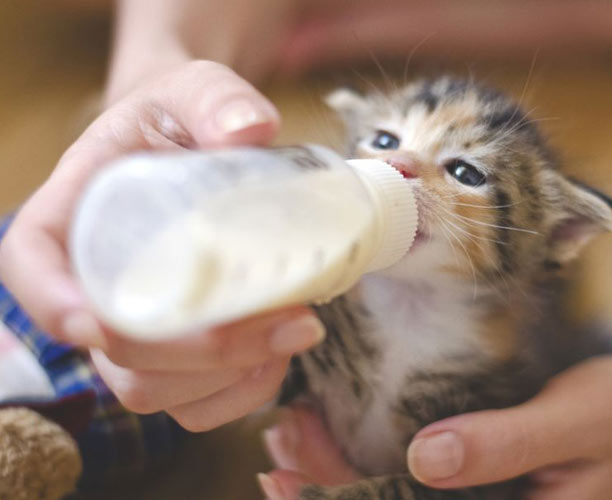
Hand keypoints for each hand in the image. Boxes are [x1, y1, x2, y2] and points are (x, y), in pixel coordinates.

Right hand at [0, 60, 325, 430]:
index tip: (98, 323)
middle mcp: (92, 283)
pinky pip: (194, 406)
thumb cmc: (181, 120)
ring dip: (229, 375)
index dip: (55, 305)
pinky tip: (282, 352)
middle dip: (200, 352)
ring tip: (298, 327)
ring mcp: (133, 330)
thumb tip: (250, 129)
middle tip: (288, 319)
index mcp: (70, 214)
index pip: (30, 266)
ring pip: (154, 390)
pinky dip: (241, 392)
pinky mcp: (175, 356)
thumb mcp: (193, 90)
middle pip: (114, 352)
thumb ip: (215, 98)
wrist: (199, 150)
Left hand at [260, 357, 611, 499]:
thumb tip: (425, 460)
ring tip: (292, 437)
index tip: (288, 481)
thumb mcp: (573, 421)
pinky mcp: (485, 483)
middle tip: (278, 450)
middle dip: (329, 489)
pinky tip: (338, 433)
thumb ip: (504, 445)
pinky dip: (374, 459)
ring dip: (342, 474)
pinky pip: (421, 481)